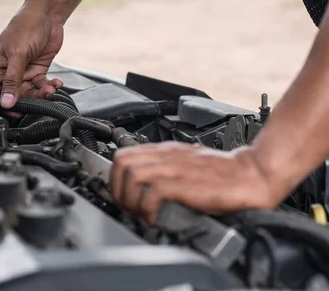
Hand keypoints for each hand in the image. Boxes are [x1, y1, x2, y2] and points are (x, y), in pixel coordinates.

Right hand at [0, 5, 63, 108]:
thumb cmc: (25, 27)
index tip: (16, 110)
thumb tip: (6, 102)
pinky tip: (55, 83)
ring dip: (41, 93)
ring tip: (50, 89)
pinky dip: (49, 87)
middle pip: (14, 96)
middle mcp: (7, 72)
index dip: (4, 104)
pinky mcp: (37, 71)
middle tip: (39, 97)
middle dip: (28, 98)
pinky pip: (41, 86)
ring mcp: (22, 72)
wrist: (47, 15)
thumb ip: (12, 80)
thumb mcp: (18, 54)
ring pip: (29, 93)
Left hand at [109, 142, 277, 223]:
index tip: (122, 197)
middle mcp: (167, 156)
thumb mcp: (187, 166)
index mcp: (166, 151)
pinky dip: (146, 208)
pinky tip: (152, 218)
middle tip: (127, 207)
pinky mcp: (185, 183)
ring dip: (129, 200)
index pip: (124, 155)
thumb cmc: (224, 174)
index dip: (115, 179)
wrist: (252, 175)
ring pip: (132, 174)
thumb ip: (166, 171)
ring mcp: (175, 168)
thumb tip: (146, 189)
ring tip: (138, 214)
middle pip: (121, 163)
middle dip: (117, 189)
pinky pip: (152, 191)